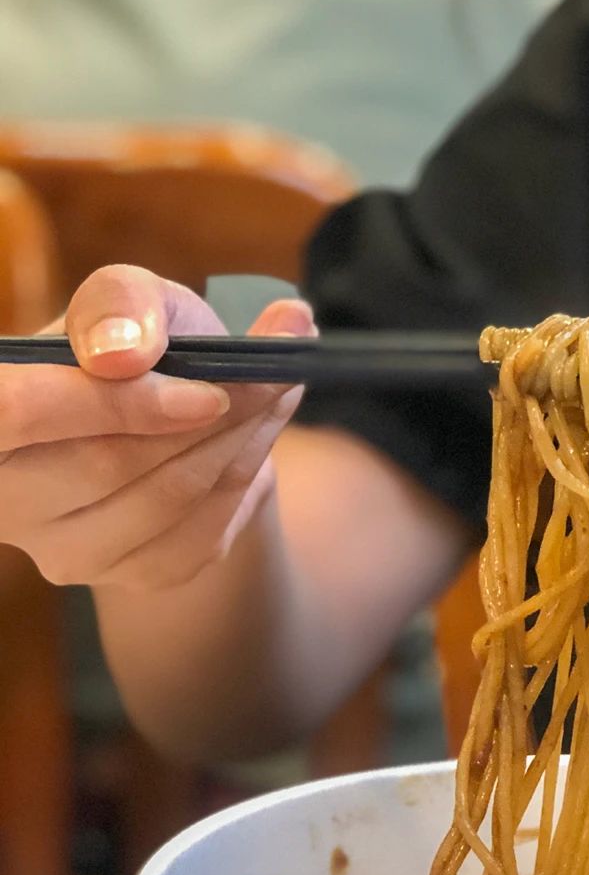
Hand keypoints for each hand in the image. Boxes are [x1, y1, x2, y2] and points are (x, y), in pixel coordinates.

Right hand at [0, 264, 314, 590]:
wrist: (171, 415)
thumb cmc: (133, 346)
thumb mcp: (126, 299)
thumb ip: (120, 304)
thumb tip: (124, 350)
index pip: (16, 413)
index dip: (112, 402)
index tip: (207, 388)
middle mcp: (6, 501)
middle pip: (110, 462)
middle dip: (210, 413)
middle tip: (274, 373)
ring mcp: (68, 551)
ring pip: (168, 497)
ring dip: (241, 440)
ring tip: (277, 391)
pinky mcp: (134, 575)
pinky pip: (203, 529)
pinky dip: (247, 474)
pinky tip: (261, 435)